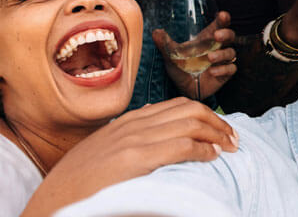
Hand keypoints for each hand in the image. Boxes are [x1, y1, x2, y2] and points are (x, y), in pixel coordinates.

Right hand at [22, 97, 238, 215]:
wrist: (52, 202)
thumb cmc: (80, 182)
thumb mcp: (107, 148)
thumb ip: (133, 136)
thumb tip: (161, 128)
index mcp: (130, 119)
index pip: (179, 105)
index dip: (206, 115)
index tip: (221, 129)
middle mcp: (135, 123)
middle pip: (189, 109)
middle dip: (218, 122)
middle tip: (234, 138)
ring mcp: (134, 139)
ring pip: (189, 123)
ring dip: (216, 134)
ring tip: (230, 147)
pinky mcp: (134, 159)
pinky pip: (179, 145)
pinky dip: (201, 148)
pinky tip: (212, 157)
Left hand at [153, 11, 236, 99]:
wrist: (183, 89)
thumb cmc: (180, 68)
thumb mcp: (171, 55)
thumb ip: (165, 44)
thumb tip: (156, 32)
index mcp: (207, 38)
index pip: (220, 24)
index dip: (224, 19)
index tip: (222, 15)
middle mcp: (217, 47)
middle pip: (230, 35)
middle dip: (226, 33)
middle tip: (217, 35)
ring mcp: (222, 60)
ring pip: (231, 52)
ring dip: (222, 54)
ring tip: (210, 58)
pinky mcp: (224, 74)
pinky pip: (230, 68)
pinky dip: (223, 69)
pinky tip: (212, 72)